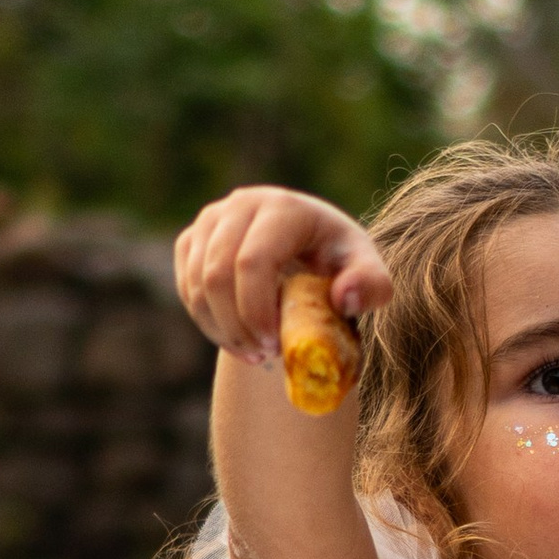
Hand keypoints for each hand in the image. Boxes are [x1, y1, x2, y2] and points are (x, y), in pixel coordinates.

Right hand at [174, 189, 391, 369]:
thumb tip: (345, 297)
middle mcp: (242, 204)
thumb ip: (372, 285)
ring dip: (222, 329)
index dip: (256, 309)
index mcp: (284, 208)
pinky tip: (238, 338)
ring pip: (197, 285)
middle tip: (263, 354)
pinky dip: (208, 322)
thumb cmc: (341, 265)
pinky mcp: (193, 240)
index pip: (252, 261)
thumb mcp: (368, 272)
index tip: (275, 345)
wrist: (311, 253)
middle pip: (217, 275)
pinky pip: (186, 288)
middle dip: (238, 325)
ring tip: (255, 352)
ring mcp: (212, 220)